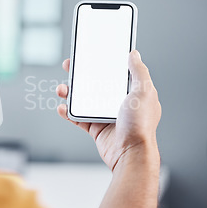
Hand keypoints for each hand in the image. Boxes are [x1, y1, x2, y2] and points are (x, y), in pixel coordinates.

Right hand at [56, 50, 160, 170]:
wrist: (130, 153)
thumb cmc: (141, 125)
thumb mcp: (144, 92)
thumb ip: (139, 71)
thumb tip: (134, 54)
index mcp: (131, 92)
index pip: (114, 72)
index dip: (102, 62)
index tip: (89, 54)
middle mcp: (118, 102)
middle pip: (95, 83)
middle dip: (80, 75)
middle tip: (69, 66)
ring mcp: (105, 115)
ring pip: (83, 99)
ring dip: (70, 93)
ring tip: (62, 89)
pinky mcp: (96, 128)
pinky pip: (78, 118)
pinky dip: (67, 112)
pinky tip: (62, 107)